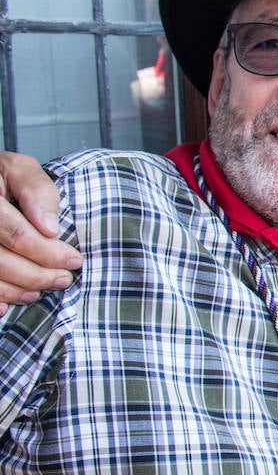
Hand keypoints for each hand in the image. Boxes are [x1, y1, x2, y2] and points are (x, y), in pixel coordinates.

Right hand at [0, 152, 81, 310]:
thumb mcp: (18, 169)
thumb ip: (37, 191)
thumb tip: (50, 228)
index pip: (16, 234)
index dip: (48, 252)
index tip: (74, 260)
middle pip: (0, 260)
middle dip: (37, 275)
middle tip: (63, 279)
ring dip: (15, 290)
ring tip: (39, 291)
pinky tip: (5, 306)